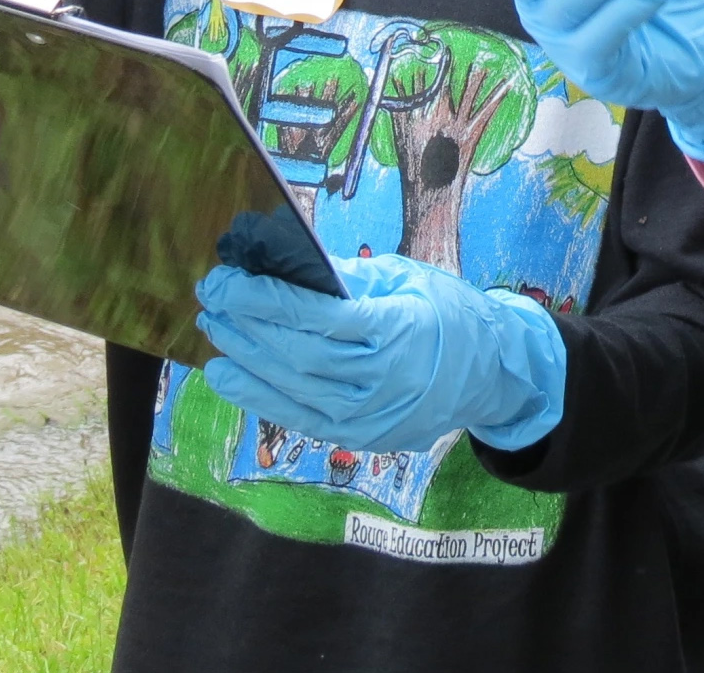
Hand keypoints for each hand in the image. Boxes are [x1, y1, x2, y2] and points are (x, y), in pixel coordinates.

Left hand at [196, 253, 565, 452]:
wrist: (492, 373)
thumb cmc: (449, 315)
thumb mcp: (408, 279)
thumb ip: (349, 278)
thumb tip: (288, 266)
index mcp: (399, 331)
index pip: (318, 317)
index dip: (266, 300)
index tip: (227, 280)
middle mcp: (383, 381)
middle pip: (299, 355)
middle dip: (247, 325)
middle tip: (211, 297)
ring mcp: (371, 417)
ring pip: (294, 390)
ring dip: (245, 361)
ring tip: (214, 332)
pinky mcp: (360, 438)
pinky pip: (301, 418)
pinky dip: (260, 397)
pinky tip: (229, 377)